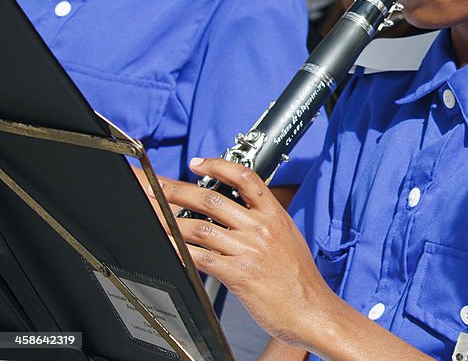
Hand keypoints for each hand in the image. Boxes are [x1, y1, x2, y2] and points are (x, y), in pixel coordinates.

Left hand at [160, 157, 335, 347]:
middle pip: (211, 199)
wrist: (311, 309)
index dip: (218, 166)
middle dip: (177, 190)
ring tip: (152, 215)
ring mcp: (248, 249)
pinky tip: (168, 246)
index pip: (245, 178)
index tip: (198, 163)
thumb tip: (240, 213)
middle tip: (156, 186)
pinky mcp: (237, 273)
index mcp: (275, 215)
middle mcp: (260, 228)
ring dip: (169, 220)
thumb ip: (264, 223)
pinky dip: (180, 250)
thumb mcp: (288, 238)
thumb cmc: (300, 279)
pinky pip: (200, 257)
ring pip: (199, 226)